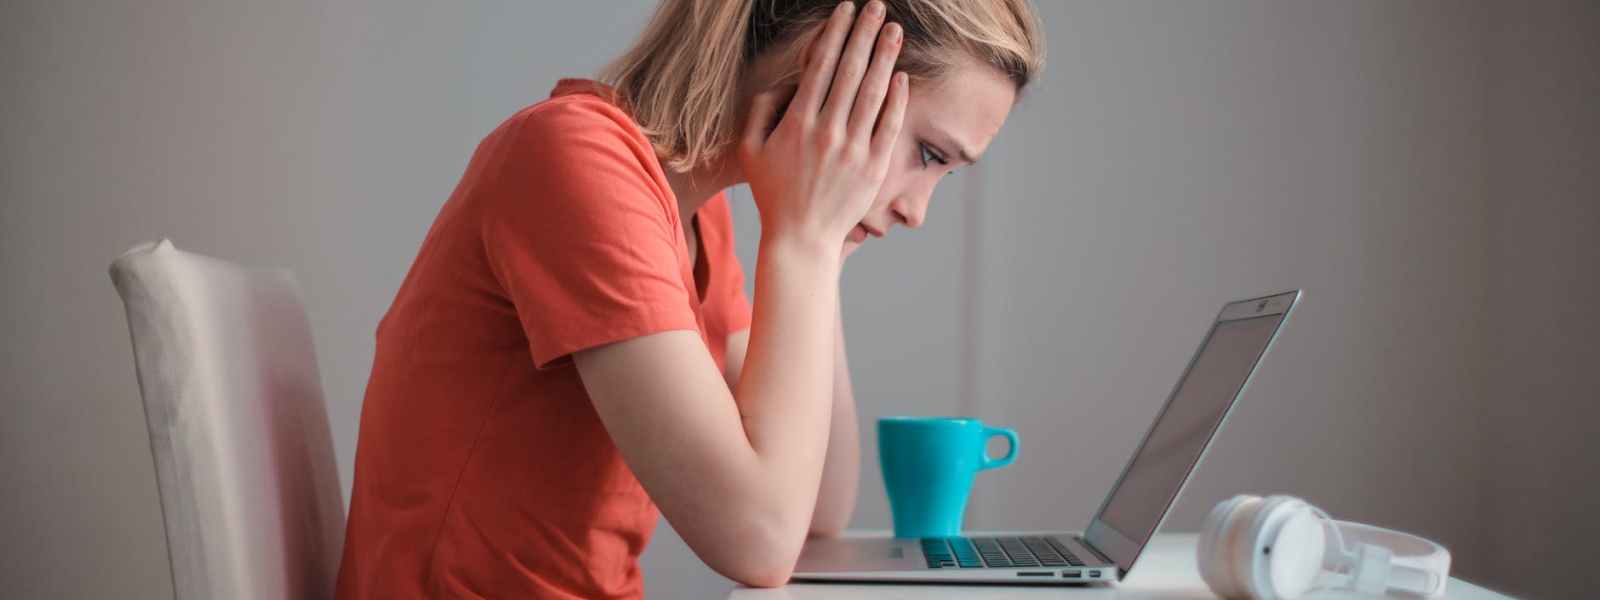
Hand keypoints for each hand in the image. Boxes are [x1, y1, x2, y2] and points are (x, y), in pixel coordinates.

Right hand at [738, 0, 907, 253]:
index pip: (820, 66)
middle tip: (877, 7)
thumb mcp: (750, 150)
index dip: (835, 34)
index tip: (846, 10)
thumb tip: (783, 83)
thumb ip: (760, 110)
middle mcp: (827, 131)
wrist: (800, 238)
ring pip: (872, 93)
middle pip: (850, 71)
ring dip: (885, 57)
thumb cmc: (772, 193)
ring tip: (895, 30)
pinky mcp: (873, 168)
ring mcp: (853, 149)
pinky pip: (889, 126)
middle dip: (865, 34)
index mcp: (797, 122)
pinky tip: (902, 76)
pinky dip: (897, 99)